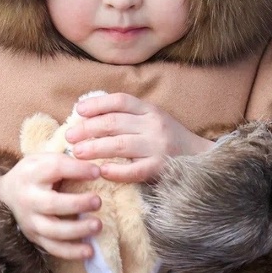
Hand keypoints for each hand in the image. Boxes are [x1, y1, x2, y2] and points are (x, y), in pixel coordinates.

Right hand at [0, 153, 102, 260]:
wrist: (4, 194)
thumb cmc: (33, 175)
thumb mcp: (42, 161)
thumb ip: (65, 162)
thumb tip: (96, 169)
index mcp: (32, 173)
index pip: (54, 168)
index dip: (77, 170)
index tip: (97, 172)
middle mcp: (29, 198)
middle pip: (51, 203)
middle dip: (76, 203)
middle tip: (97, 201)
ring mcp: (31, 221)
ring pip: (53, 230)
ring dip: (77, 230)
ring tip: (97, 225)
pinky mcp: (34, 237)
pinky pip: (53, 248)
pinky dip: (71, 252)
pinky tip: (89, 251)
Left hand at [64, 92, 213, 182]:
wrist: (202, 159)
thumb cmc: (168, 139)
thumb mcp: (152, 120)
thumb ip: (128, 116)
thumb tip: (88, 115)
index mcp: (150, 110)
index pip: (120, 101)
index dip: (96, 104)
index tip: (78, 111)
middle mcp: (154, 125)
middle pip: (114, 122)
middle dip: (87, 129)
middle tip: (69, 136)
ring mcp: (158, 146)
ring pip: (120, 145)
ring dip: (94, 148)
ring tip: (76, 152)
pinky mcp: (161, 168)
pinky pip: (134, 170)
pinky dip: (116, 171)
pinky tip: (102, 172)